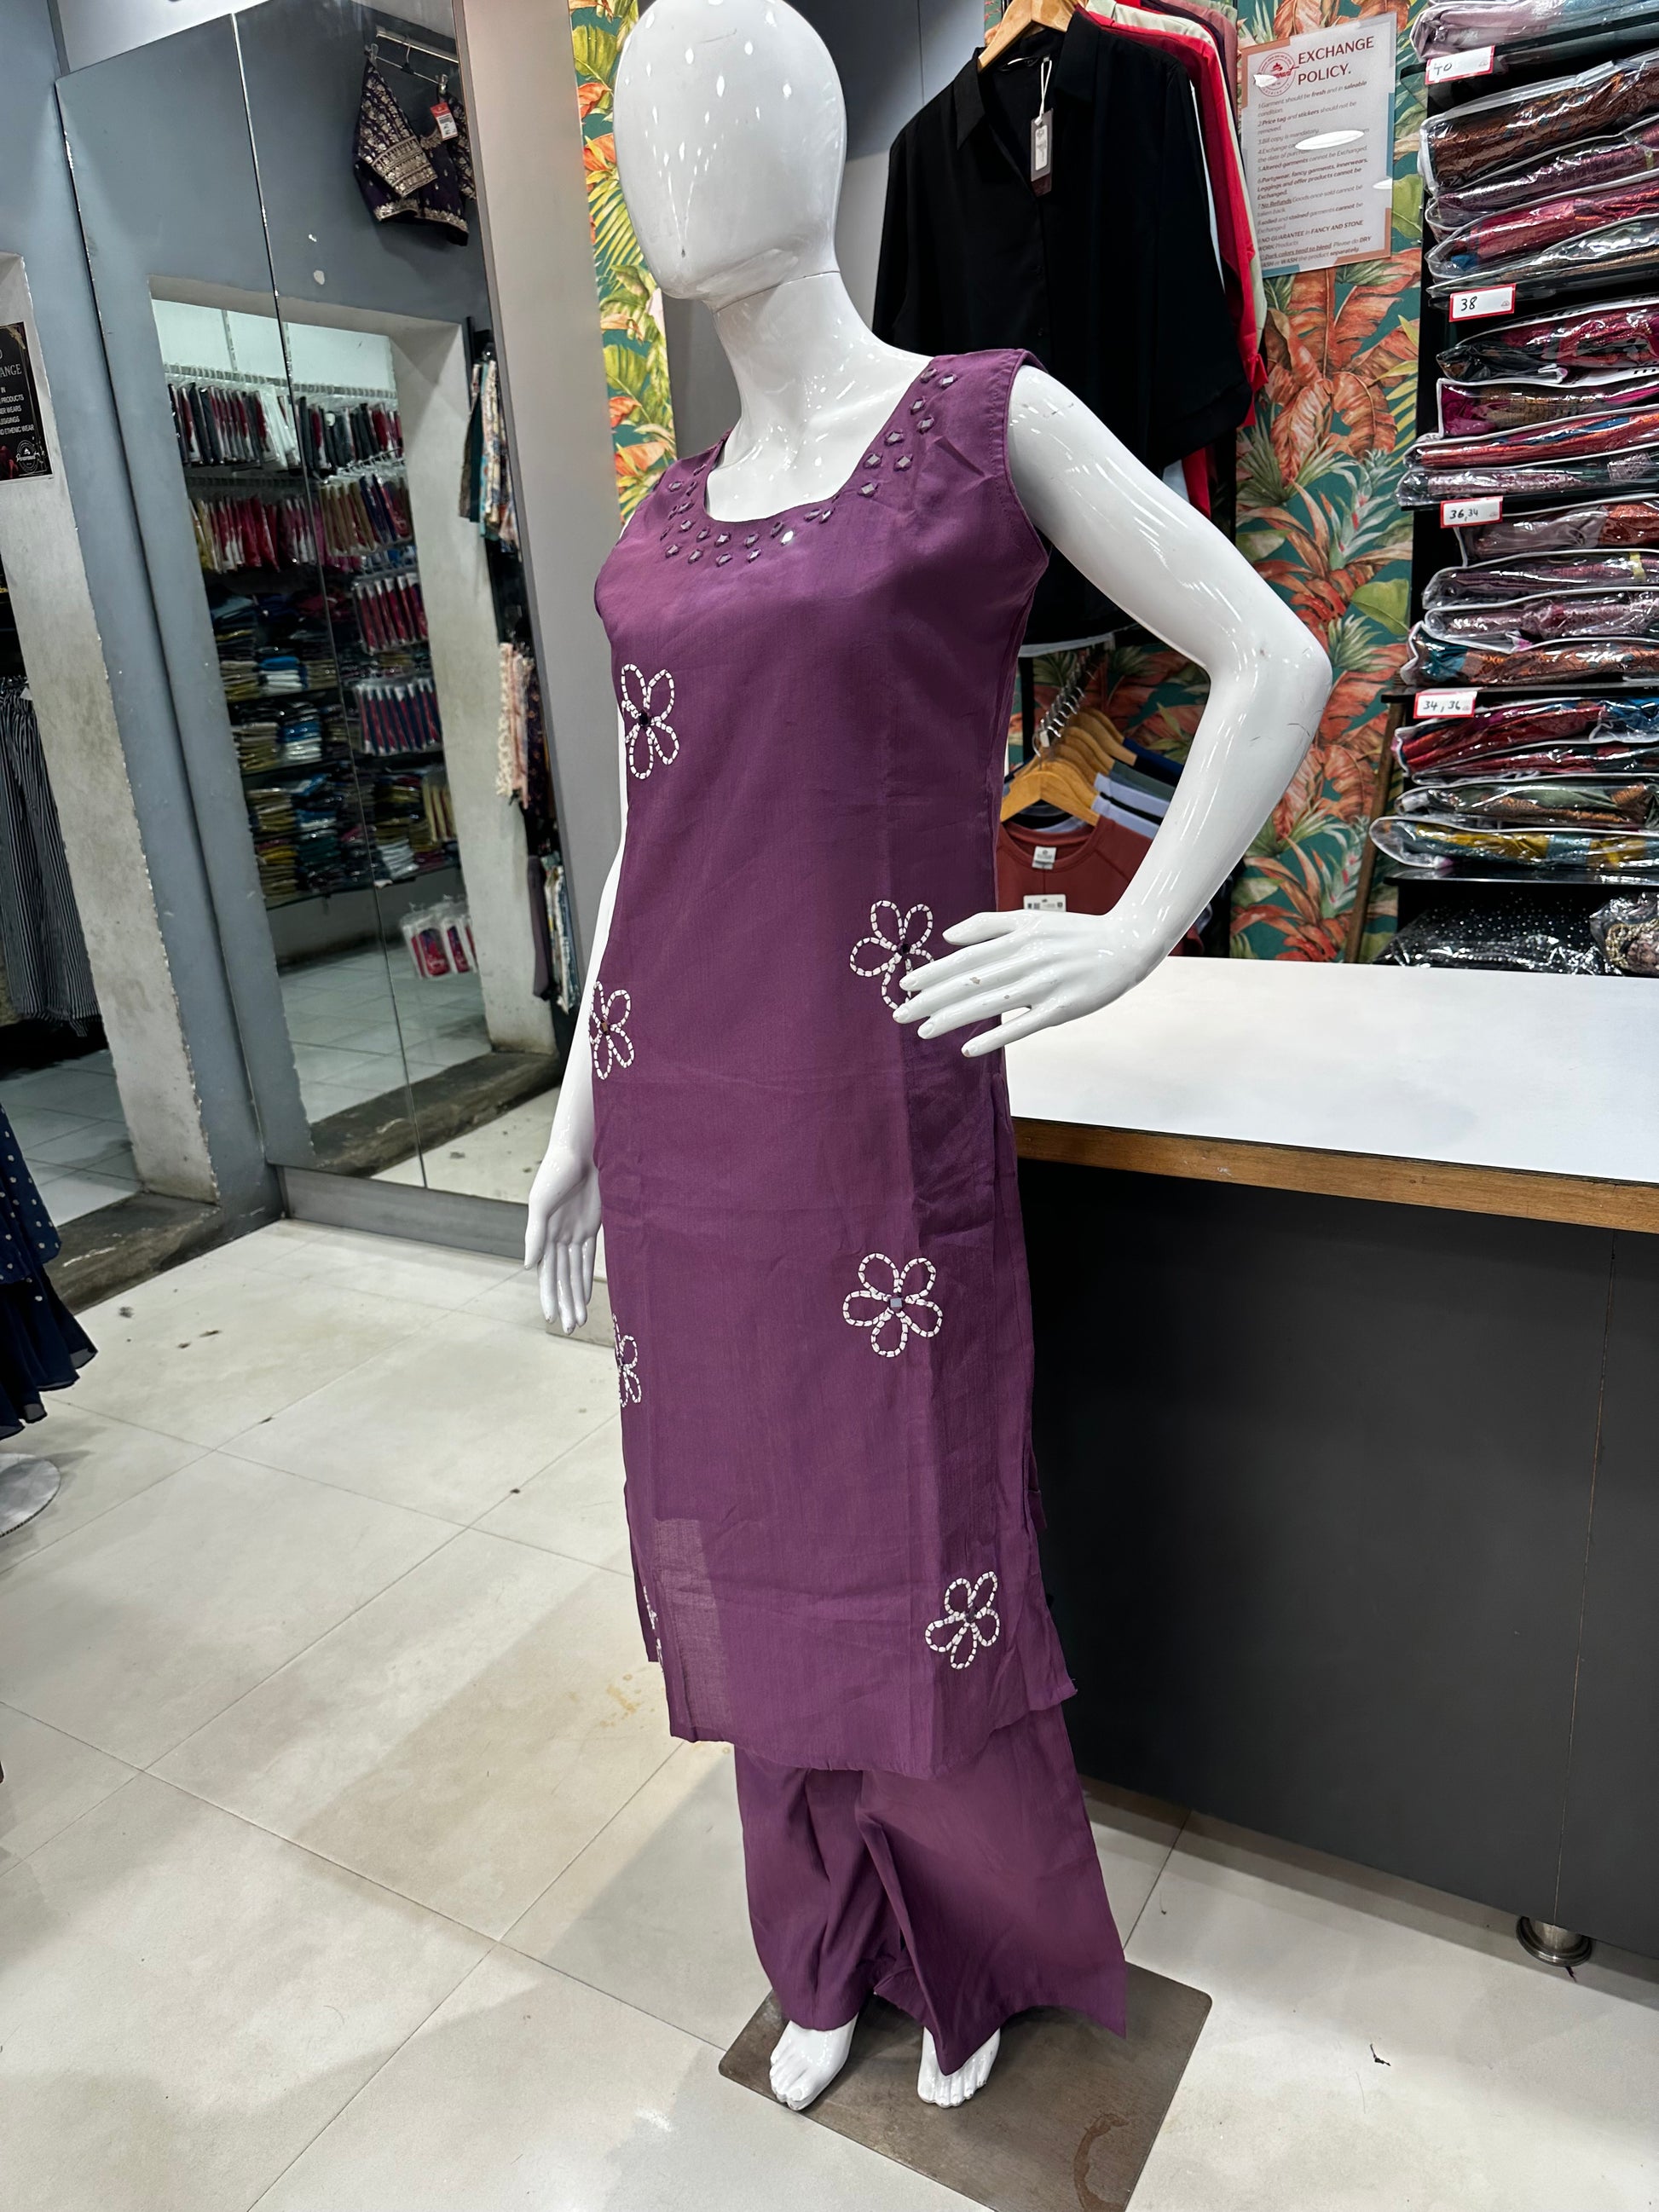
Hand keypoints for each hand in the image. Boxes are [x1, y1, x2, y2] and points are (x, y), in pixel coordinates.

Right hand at [525, 1125, 601, 1334]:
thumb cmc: (556, 1172)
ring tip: (578, 1321)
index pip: (546, 1273)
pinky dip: (586, 1277)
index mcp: (542, 1234)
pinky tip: (586, 1296)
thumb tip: (529, 1266)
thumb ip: (535, 1234)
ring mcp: (573, 1233)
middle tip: (569, 1328)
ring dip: (575, 1296)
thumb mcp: (541, 1202)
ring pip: (574, 1272)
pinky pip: (588, 1258)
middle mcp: (556, 1237)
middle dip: (564, 1303)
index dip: (548, 1295)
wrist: (582, 1150)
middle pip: (561, 1278)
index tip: (550, 1318)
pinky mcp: (591, 1226)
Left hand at [894, 908, 1160, 1055]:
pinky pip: (1023, 1026)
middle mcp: (1027, 961)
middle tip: (900, 1014)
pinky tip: (969, 1049)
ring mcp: (1045, 986)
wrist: (1129, 942)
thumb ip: (988, 925)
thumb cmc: (1075, 933)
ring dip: (954, 1018)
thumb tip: (948, 936)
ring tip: (923, 1031)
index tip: (905, 985)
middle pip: (972, 982)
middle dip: (933, 999)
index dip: (934, 972)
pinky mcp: (1063, 1009)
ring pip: (991, 1004)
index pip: (967, 957)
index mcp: (1018, 938)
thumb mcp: (1031, 919)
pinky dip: (996, 1036)